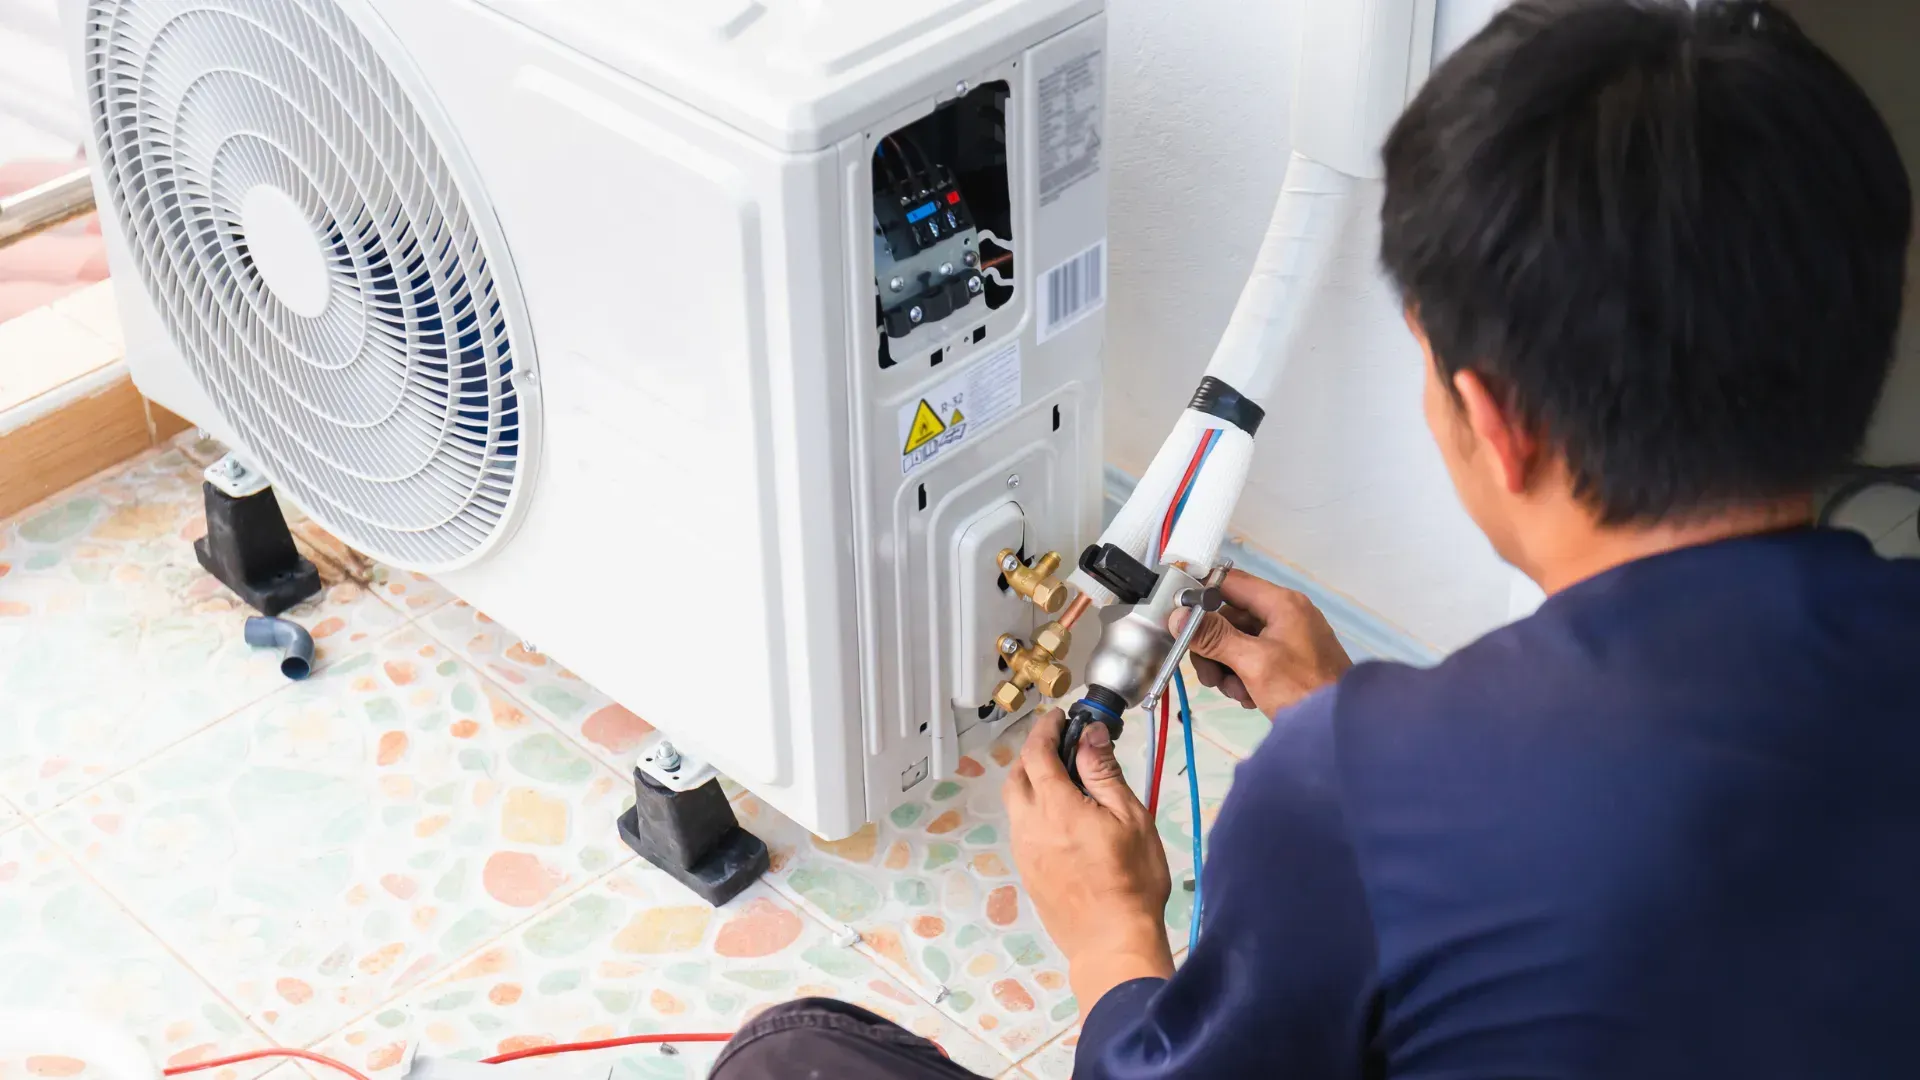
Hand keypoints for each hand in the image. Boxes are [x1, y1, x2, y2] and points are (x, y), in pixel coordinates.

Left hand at [1004, 709, 1173, 1017]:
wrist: (1112, 942)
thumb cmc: (1132, 881)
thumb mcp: (1130, 817)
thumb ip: (1104, 773)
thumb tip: (1089, 735)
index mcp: (1056, 807)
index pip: (1037, 753)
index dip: (1045, 729)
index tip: (1059, 717)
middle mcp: (1030, 826)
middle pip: (1017, 775)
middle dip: (1033, 753)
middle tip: (1060, 745)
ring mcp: (1025, 851)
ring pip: (1016, 803)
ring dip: (1031, 782)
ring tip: (1063, 780)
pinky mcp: (1027, 871)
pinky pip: (1022, 828)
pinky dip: (1034, 810)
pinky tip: (1061, 818)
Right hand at [1174, 569, 1351, 713]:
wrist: (1340, 727)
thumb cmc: (1300, 688)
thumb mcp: (1253, 661)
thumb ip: (1214, 636)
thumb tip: (1177, 615)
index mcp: (1281, 602)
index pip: (1229, 582)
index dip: (1201, 597)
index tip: (1178, 619)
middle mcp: (1285, 613)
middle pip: (1230, 617)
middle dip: (1214, 648)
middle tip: (1209, 677)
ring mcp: (1288, 637)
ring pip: (1238, 641)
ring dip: (1228, 668)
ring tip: (1236, 692)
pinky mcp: (1289, 660)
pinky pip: (1253, 658)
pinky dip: (1244, 676)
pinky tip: (1249, 696)